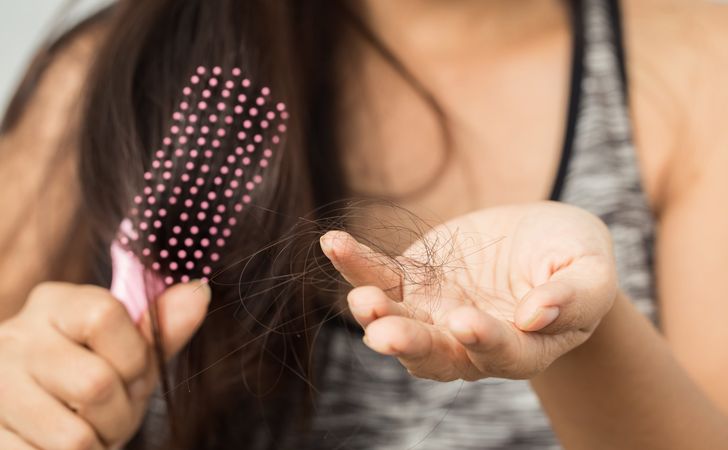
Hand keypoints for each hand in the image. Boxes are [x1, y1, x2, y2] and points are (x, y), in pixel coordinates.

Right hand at [0, 281, 209, 448]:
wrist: (29, 419)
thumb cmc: (89, 380)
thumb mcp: (129, 354)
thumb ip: (162, 329)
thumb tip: (200, 291)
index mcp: (56, 305)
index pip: (105, 316)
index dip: (134, 357)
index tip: (133, 374)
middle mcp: (16, 337)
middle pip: (96, 384)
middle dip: (120, 413)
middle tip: (111, 414)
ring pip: (73, 437)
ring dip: (95, 445)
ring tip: (86, 431)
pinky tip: (56, 444)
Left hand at [320, 201, 616, 381]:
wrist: (539, 239)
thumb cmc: (574, 258)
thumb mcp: (591, 272)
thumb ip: (575, 296)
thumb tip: (538, 316)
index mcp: (521, 347)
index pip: (501, 354)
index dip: (484, 342)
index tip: (466, 322)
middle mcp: (468, 341)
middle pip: (436, 354)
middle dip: (410, 345)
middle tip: (383, 334)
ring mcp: (434, 313)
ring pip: (399, 323)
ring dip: (376, 314)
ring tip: (361, 300)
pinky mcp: (411, 282)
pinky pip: (379, 277)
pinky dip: (356, 265)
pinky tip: (335, 244)